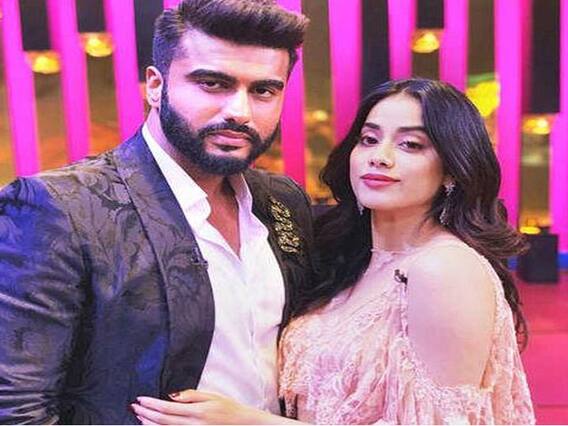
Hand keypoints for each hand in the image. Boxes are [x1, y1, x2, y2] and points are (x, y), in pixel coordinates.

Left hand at [131, 389, 268, 424]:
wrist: (243, 425)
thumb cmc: (228, 408)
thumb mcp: (212, 396)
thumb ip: (191, 396)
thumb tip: (171, 396)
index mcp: (197, 411)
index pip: (167, 408)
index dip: (151, 404)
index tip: (140, 399)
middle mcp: (193, 425)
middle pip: (163, 421)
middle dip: (146, 413)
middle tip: (135, 407)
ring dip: (150, 424)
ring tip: (140, 417)